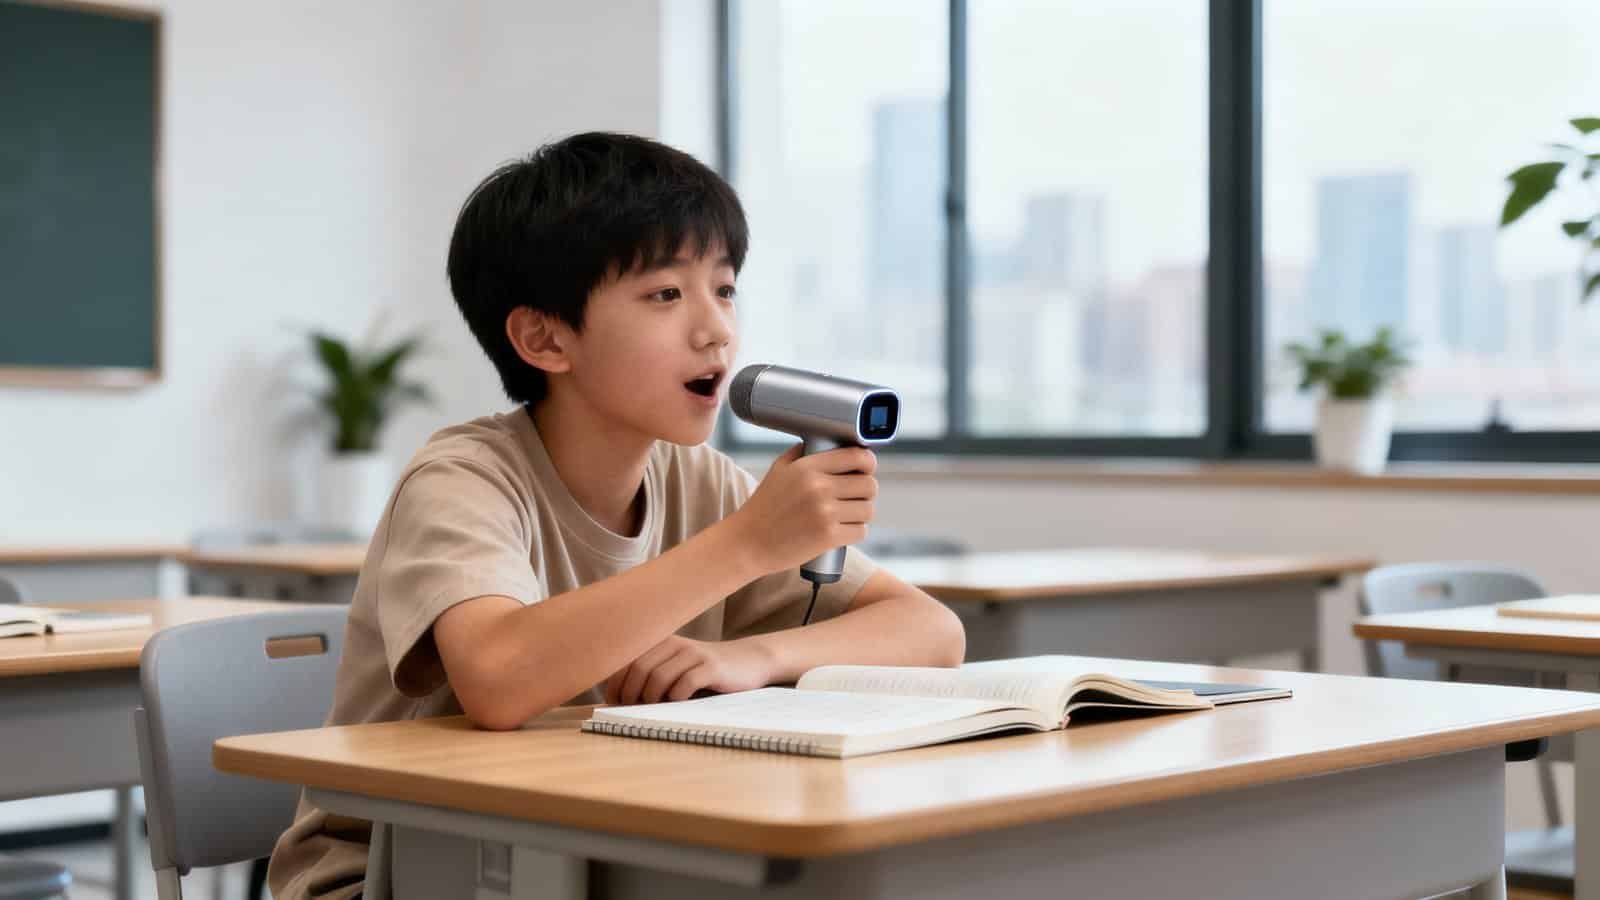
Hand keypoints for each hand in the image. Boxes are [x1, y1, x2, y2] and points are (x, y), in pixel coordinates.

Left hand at [604, 635, 776, 704]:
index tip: (614, 703)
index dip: (614, 683)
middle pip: (638, 669)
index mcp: (661, 642)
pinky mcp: (712, 667)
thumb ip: (650, 676)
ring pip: (658, 677)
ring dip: (650, 698)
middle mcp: (674, 644)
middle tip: (631, 710)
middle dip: (629, 694)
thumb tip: (616, 701)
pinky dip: (676, 698)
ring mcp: (694, 654)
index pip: (625, 660)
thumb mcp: (676, 668)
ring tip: (653, 709)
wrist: (748, 661)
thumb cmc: (705, 672)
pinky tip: (678, 703)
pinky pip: (685, 683)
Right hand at [727, 443, 877, 575]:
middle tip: (854, 497)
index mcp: (807, 467)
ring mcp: (825, 513)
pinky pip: (861, 531)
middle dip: (865, 492)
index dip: (868, 463)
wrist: (748, 543)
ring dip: (861, 514)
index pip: (857, 457)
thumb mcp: (778, 470)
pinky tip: (842, 531)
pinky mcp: (828, 537)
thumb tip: (827, 443)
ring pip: (868, 510)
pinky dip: (855, 532)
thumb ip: (802, 453)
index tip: (866, 470)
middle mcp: (818, 487)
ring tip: (847, 515)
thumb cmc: (764, 507)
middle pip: (869, 485)